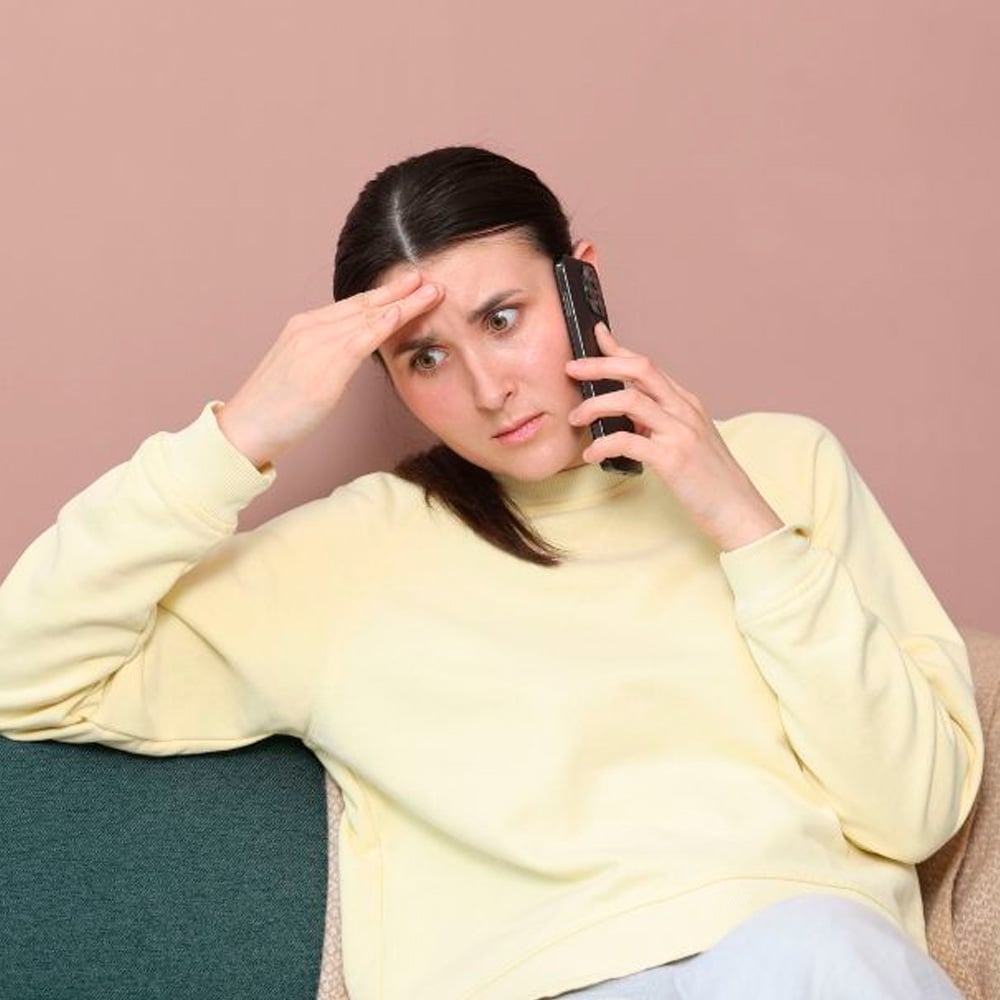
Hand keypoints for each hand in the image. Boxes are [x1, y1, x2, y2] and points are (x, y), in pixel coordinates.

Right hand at [217, 270, 441, 468]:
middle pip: (364, 305)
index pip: (353, 306)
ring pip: (367, 317)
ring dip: (403, 303)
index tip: (411, 285)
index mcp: (304, 327)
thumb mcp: (304, 373)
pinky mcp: (321, 368)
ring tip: (432, 292)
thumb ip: (328, 358)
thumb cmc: (274, 408)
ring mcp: (314, 345)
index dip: (385, 294)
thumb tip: (352, 357)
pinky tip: (401, 313)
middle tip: (430, 278)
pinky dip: (382, 324)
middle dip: (400, 290)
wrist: (246, 429)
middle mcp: (309, 328)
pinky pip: (358, 340)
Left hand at [566, 323, 783, 551]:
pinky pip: (628, 441)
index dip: (618, 348)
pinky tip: (591, 454)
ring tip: (575, 418)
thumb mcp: (685, 441)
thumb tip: (624, 415)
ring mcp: (680, 432)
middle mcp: (685, 410)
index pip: (648, 366)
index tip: (595, 335)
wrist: (737, 510)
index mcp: (686, 403)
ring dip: (595, 405)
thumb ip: (658, 423)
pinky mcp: (673, 458)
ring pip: (630, 399)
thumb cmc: (708, 479)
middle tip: (571, 369)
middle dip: (600, 365)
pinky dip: (603, 444)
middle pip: (639, 370)